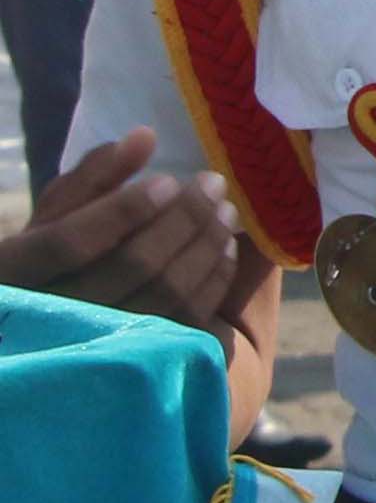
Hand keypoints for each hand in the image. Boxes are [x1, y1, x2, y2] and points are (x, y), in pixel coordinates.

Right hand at [0, 130, 247, 329]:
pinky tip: (225, 251)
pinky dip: (213, 281)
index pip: (68, 243)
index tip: (169, 180)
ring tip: (227, 212)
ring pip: (166, 296)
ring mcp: (95, 349)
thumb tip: (144, 136)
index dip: (124, 209)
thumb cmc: (54, 263)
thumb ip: (93, 179)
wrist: (62, 332)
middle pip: (130, 267)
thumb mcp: (55, 221)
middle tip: (214, 183)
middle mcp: (48, 318)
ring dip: (206, 246)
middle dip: (183, 219)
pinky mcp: (139, 365)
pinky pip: (188, 323)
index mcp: (12, 273)